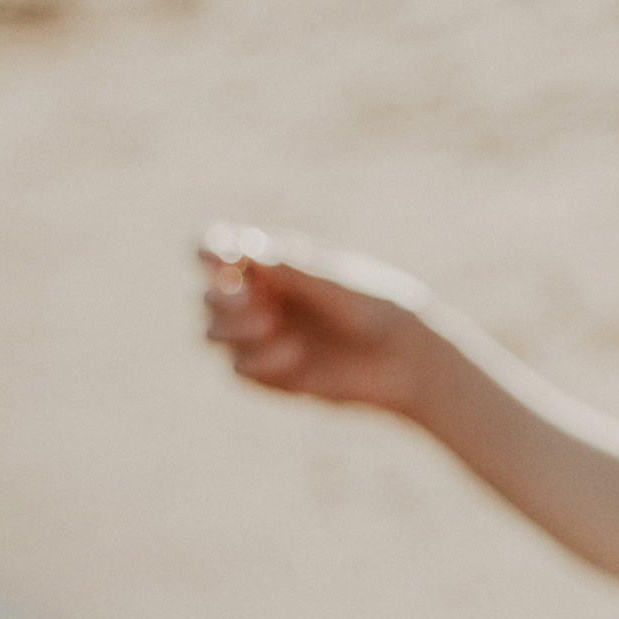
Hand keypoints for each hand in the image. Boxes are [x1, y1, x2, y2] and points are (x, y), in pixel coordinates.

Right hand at [199, 223, 435, 415]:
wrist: (408, 362)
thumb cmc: (379, 309)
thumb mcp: (340, 285)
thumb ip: (295, 269)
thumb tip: (246, 246)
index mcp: (273, 263)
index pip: (219, 248)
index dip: (210, 251)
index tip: (222, 260)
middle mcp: (259, 298)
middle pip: (209, 295)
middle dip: (224, 299)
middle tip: (256, 305)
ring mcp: (260, 337)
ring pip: (213, 332)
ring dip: (233, 330)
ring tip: (271, 325)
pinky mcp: (269, 372)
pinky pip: (238, 369)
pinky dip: (258, 362)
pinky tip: (294, 356)